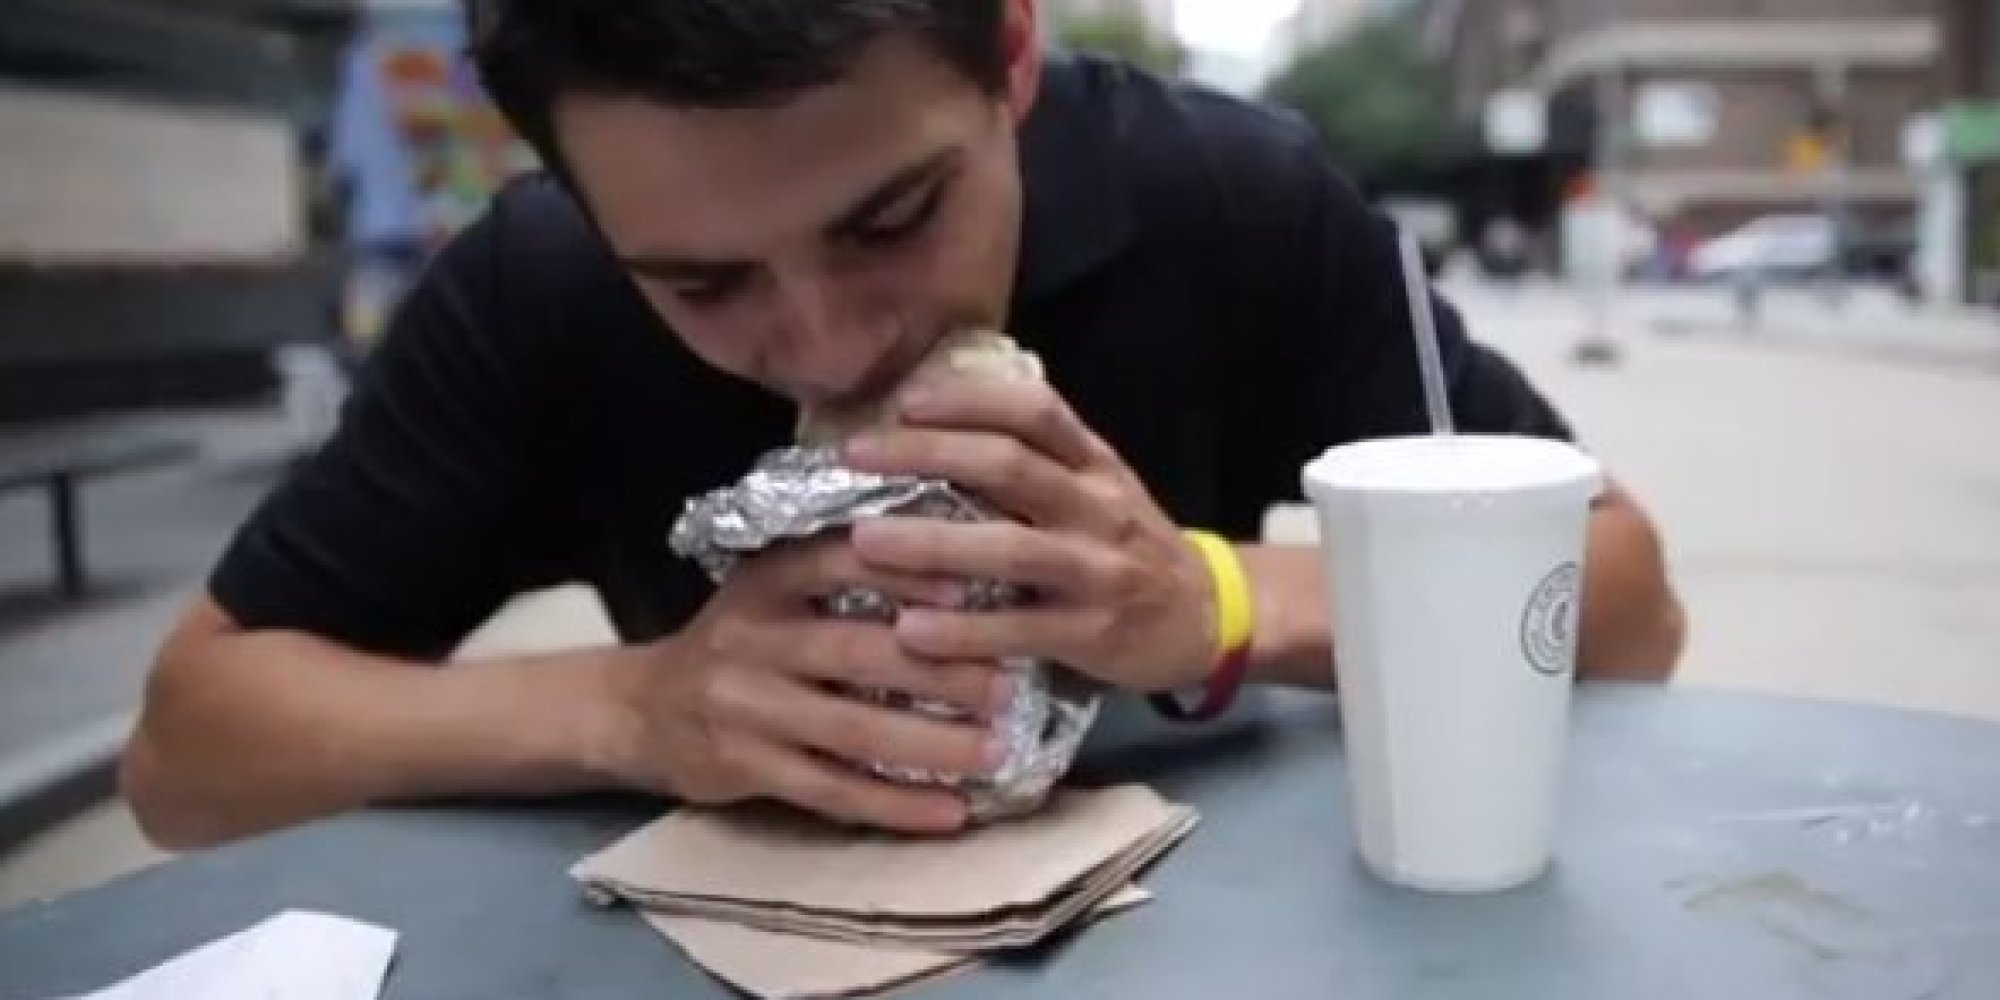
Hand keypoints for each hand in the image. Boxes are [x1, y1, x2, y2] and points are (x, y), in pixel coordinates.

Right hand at [606, 537, 1011, 832]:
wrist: (641, 707)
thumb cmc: (740, 638)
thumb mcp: (776, 586)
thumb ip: (846, 569)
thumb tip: (963, 561)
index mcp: (769, 576)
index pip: (842, 560)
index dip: (904, 573)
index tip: (970, 590)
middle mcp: (753, 634)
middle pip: (858, 651)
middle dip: (941, 670)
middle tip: (1010, 685)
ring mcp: (746, 705)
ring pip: (852, 729)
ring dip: (931, 744)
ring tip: (996, 753)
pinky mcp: (744, 766)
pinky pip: (832, 790)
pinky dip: (895, 805)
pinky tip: (949, 812)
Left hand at [842, 377, 1216, 693]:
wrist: (1211, 616)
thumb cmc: (1131, 547)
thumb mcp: (1100, 488)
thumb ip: (1039, 459)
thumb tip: (942, 421)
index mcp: (1095, 464)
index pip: (1034, 411)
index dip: (968, 400)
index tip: (905, 401)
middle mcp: (1097, 508)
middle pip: (1008, 466)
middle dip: (927, 455)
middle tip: (857, 457)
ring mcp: (1097, 571)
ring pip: (1009, 548)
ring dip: (931, 543)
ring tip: (864, 541)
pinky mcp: (1093, 633)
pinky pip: (1020, 628)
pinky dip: (963, 629)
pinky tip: (911, 631)